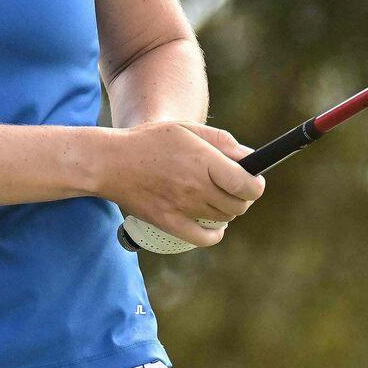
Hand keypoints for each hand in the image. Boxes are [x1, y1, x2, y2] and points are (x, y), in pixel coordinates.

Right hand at [98, 121, 265, 249]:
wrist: (110, 163)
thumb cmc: (150, 141)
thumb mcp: (187, 129)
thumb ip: (221, 141)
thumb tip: (249, 158)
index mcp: (203, 161)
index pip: (247, 184)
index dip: (256, 185)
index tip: (254, 181)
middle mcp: (196, 186)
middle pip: (238, 205)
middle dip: (241, 197)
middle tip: (232, 188)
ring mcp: (183, 207)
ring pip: (223, 219)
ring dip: (225, 210)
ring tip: (215, 198)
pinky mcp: (169, 223)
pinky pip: (204, 239)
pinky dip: (214, 234)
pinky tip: (213, 226)